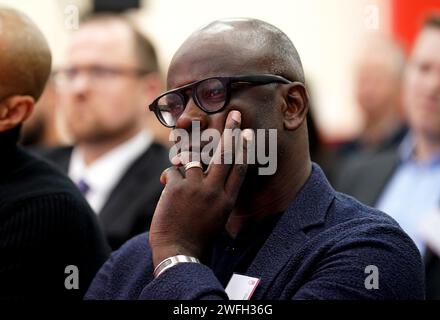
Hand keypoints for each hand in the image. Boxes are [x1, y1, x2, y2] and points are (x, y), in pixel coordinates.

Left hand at [149, 110, 252, 267]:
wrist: (179, 252)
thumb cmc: (197, 236)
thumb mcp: (216, 217)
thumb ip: (216, 195)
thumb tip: (204, 172)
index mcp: (227, 200)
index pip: (239, 168)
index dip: (244, 148)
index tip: (248, 133)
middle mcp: (215, 191)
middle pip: (225, 155)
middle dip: (230, 131)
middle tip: (234, 113)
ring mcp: (196, 189)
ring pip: (196, 158)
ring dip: (188, 152)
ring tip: (184, 146)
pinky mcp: (176, 188)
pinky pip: (173, 170)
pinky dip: (170, 175)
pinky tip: (166, 184)